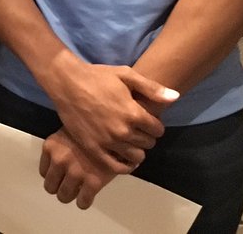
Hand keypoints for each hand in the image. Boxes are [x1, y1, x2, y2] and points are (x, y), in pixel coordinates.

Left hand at [39, 127, 116, 208]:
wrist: (115, 132)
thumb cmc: (91, 130)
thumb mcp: (68, 132)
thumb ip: (59, 149)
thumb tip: (56, 166)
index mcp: (51, 147)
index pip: (43, 172)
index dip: (53, 175)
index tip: (60, 175)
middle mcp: (60, 160)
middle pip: (50, 187)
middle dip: (59, 187)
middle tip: (68, 184)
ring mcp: (76, 172)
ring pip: (63, 197)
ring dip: (71, 195)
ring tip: (78, 190)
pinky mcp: (93, 182)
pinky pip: (82, 202)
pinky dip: (84, 201)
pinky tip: (87, 195)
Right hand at [48, 61, 176, 170]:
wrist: (67, 82)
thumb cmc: (97, 77)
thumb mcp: (126, 75)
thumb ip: (151, 88)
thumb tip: (175, 98)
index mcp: (134, 113)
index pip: (158, 130)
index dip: (155, 124)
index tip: (146, 120)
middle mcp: (123, 131)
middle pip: (148, 143)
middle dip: (146, 136)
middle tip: (137, 129)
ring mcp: (108, 142)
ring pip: (136, 157)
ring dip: (136, 150)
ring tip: (129, 141)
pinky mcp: (93, 149)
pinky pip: (116, 167)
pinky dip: (124, 165)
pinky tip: (123, 157)